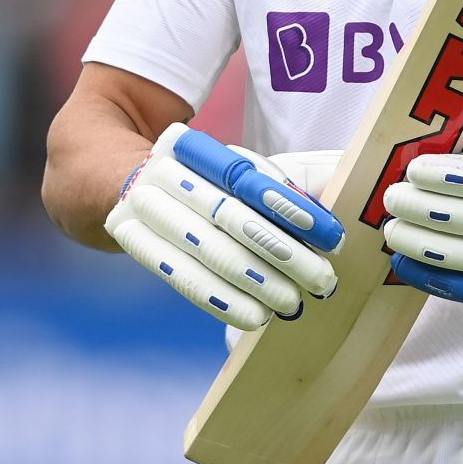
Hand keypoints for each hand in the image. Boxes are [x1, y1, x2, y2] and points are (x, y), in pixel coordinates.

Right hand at [105, 125, 343, 329]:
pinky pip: (183, 279)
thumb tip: (331, 218)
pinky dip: (223, 301)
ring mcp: (143, 207)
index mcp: (194, 147)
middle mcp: (165, 172)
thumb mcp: (244, 170)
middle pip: (230, 217)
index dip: (289, 207)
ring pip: (209, 251)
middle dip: (282, 253)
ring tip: (294, 303)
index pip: (246, 176)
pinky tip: (255, 317)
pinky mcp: (134, 241)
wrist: (130, 186)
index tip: (331, 236)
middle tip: (322, 280)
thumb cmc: (208, 184)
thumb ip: (290, 183)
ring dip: (257, 283)